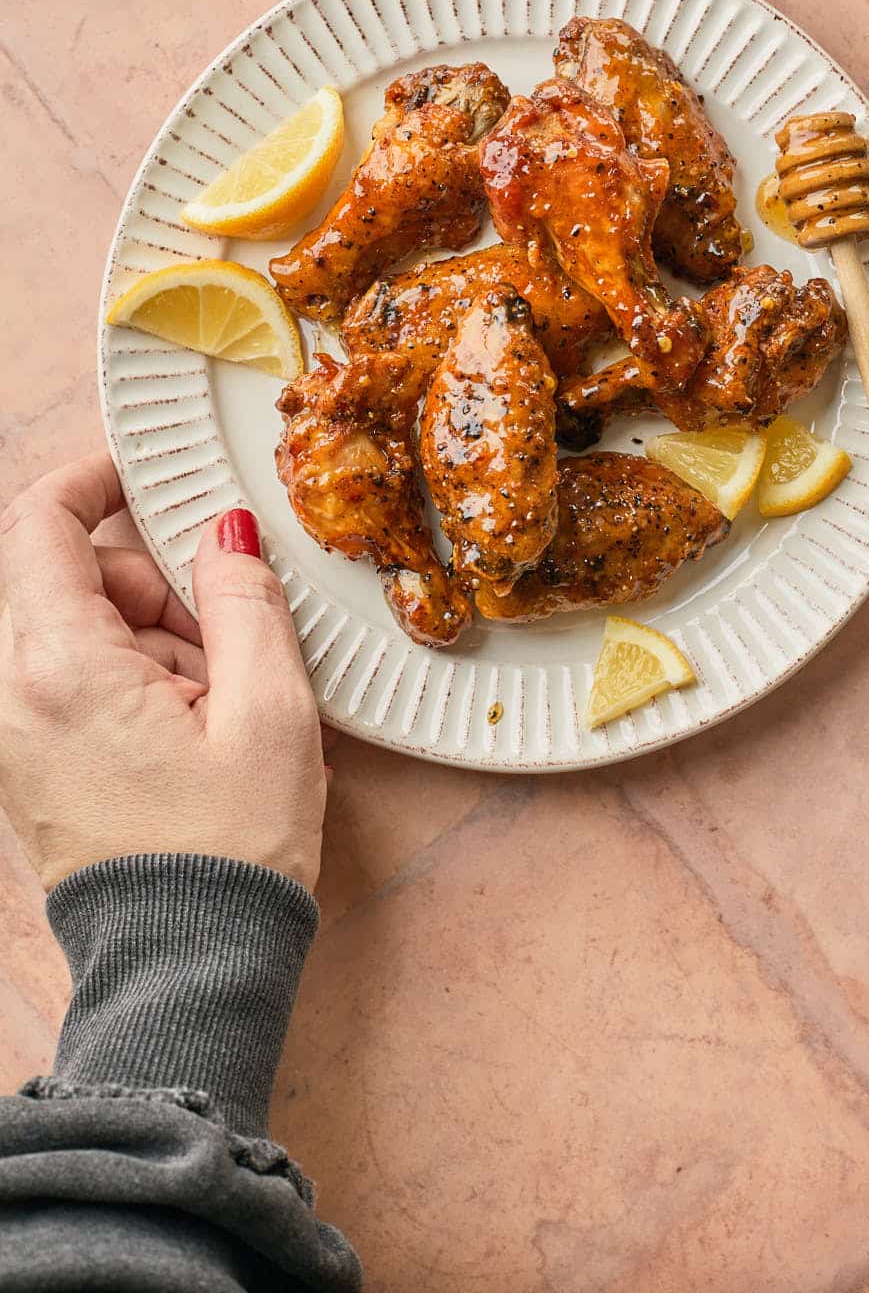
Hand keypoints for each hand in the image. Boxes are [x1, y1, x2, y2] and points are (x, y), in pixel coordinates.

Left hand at [0, 453, 326, 891]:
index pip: (39, 526)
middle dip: (147, 582)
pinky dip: (131, 680)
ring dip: (147, 636)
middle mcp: (13, 699)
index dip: (92, 480)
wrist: (192, 969)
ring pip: (73, 632)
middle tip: (223, 632)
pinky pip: (71, 684)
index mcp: (59, 671)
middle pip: (65, 580)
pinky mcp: (32, 770)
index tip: (144, 475)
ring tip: (219, 701)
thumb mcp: (267, 710)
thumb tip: (223, 534)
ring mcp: (16, 738)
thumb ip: (244, 601)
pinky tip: (193, 726)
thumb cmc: (231, 850)